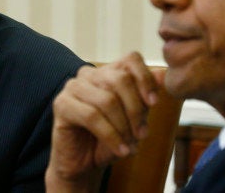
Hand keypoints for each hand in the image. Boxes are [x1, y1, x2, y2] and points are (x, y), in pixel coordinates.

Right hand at [45, 52, 162, 191]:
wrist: (85, 164)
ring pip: (107, 100)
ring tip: (130, 146)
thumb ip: (146, 96)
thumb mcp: (134, 118)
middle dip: (136, 110)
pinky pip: (92, 116)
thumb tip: (162, 74)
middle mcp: (89, 73)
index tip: (154, 103)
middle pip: (121, 80)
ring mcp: (73, 86)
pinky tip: (120, 150)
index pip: (131, 59)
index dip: (145, 78)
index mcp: (108, 72)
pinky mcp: (61, 104)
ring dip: (123, 127)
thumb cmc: (111, 139)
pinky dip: (110, 136)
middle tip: (142, 134)